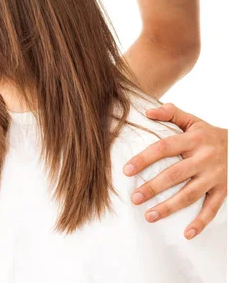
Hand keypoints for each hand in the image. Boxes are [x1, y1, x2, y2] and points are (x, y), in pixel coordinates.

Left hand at [123, 102, 226, 239]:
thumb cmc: (208, 134)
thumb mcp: (192, 120)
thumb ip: (170, 113)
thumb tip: (147, 112)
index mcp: (193, 139)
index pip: (164, 148)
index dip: (145, 158)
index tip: (127, 170)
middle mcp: (204, 158)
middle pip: (175, 174)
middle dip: (153, 187)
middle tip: (135, 198)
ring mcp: (214, 176)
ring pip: (190, 194)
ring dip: (169, 207)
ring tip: (149, 215)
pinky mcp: (223, 190)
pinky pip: (212, 208)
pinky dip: (201, 223)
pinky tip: (187, 233)